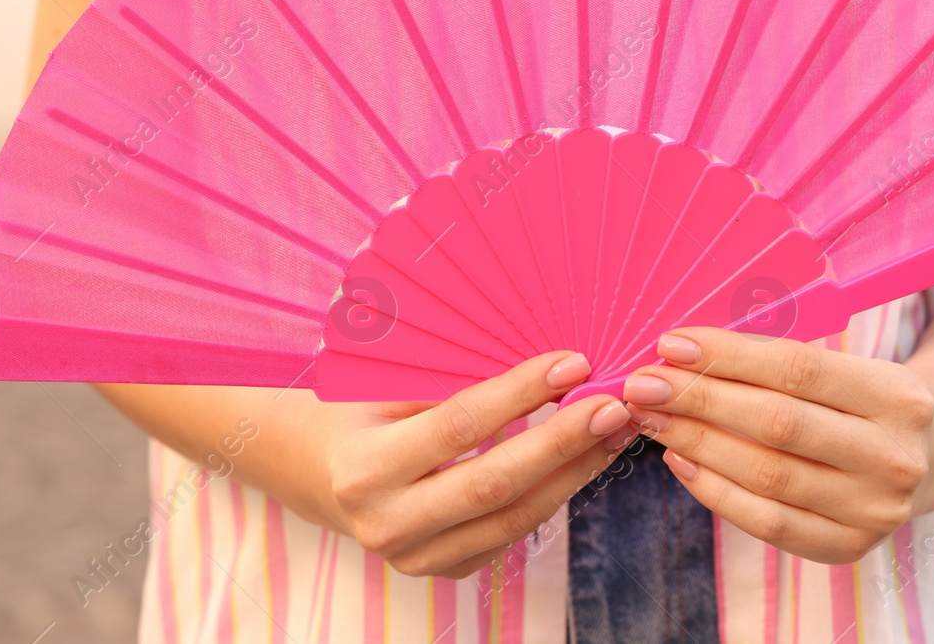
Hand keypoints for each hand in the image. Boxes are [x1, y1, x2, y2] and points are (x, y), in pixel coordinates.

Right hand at [314, 351, 634, 577]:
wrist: (320, 474)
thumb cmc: (358, 412)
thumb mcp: (384, 386)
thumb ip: (450, 377)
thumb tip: (541, 362)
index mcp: (365, 469)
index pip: (459, 426)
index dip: (521, 394)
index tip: (572, 363)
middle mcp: (387, 524)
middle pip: (495, 483)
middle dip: (563, 441)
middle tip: (612, 405)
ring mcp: (416, 557)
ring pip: (514, 518)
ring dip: (573, 473)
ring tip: (613, 432)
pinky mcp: (444, 570)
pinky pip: (511, 534)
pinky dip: (552, 494)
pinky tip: (582, 461)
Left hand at [620, 328, 933, 563]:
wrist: (922, 457)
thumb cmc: (858, 399)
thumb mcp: (841, 369)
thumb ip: (772, 362)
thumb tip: (681, 353)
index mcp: (898, 396)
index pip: (797, 368)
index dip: (728, 356)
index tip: (671, 345)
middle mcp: (895, 457)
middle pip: (777, 423)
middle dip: (700, 399)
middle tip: (645, 385)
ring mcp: (876, 509)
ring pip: (767, 475)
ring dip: (697, 443)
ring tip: (654, 419)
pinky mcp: (850, 547)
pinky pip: (767, 522)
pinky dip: (715, 491)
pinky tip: (681, 461)